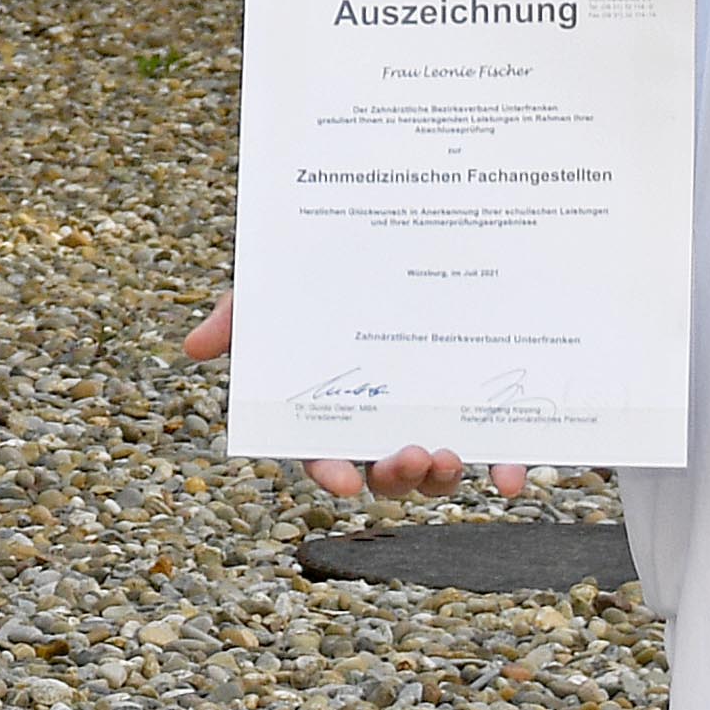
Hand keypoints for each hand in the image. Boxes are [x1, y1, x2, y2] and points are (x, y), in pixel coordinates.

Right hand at [185, 299, 530, 507]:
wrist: (399, 227)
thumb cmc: (322, 272)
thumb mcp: (276, 289)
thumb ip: (240, 317)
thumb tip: (194, 346)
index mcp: (331, 405)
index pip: (323, 451)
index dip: (330, 471)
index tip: (344, 481)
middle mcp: (381, 419)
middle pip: (383, 470)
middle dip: (396, 477)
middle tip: (411, 455)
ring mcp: (432, 415)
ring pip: (436, 469)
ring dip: (443, 478)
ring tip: (450, 455)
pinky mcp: (481, 406)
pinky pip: (496, 449)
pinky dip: (508, 468)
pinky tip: (515, 473)